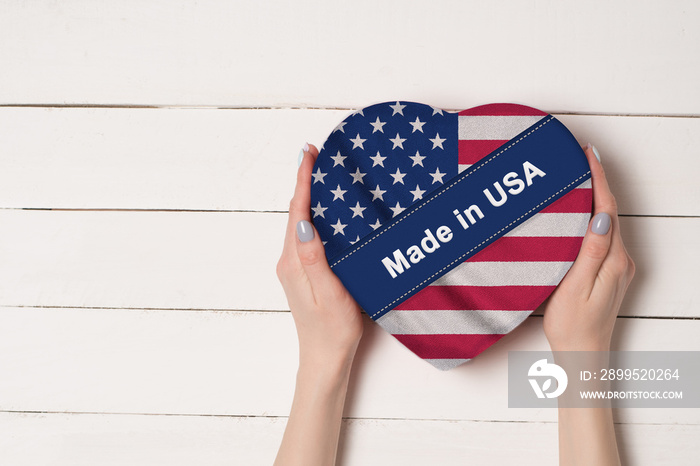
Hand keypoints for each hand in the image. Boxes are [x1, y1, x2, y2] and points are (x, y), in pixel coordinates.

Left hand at [276, 143, 363, 370]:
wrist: (325, 358)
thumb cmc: (332, 330)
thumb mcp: (329, 293)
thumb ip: (315, 258)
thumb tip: (304, 222)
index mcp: (294, 262)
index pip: (297, 212)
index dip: (302, 180)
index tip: (307, 153)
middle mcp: (290, 260)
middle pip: (296, 213)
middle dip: (305, 182)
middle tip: (317, 155)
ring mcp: (294, 266)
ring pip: (301, 223)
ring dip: (309, 198)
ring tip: (324, 175)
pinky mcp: (303, 272)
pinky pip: (307, 235)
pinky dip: (315, 216)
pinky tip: (327, 211)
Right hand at [543, 144, 634, 351]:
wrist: (582, 356)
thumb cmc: (573, 326)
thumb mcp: (576, 287)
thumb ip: (591, 251)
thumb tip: (602, 217)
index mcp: (614, 260)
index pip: (608, 209)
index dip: (598, 179)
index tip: (588, 154)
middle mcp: (621, 260)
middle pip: (611, 211)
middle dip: (597, 181)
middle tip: (579, 157)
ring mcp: (617, 266)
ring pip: (607, 222)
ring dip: (594, 197)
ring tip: (576, 177)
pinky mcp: (608, 272)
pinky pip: (602, 235)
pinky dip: (592, 216)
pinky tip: (579, 211)